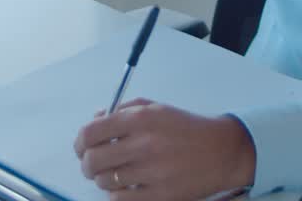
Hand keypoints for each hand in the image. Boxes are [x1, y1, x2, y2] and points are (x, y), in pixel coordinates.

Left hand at [73, 99, 255, 200]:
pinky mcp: (159, 196)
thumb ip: (122, 110)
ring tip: (117, 173)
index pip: (90, 132)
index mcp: (140, 119)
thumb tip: (95, 120)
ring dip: (104, 179)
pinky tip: (128, 186)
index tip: (81, 147)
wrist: (222, 151)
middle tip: (94, 164)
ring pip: (104, 181)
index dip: (79, 142)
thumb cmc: (186, 129)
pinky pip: (119, 199)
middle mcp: (143, 144)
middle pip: (92, 160)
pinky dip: (117, 194)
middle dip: (87, 164)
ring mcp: (151, 172)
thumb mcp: (155, 109)